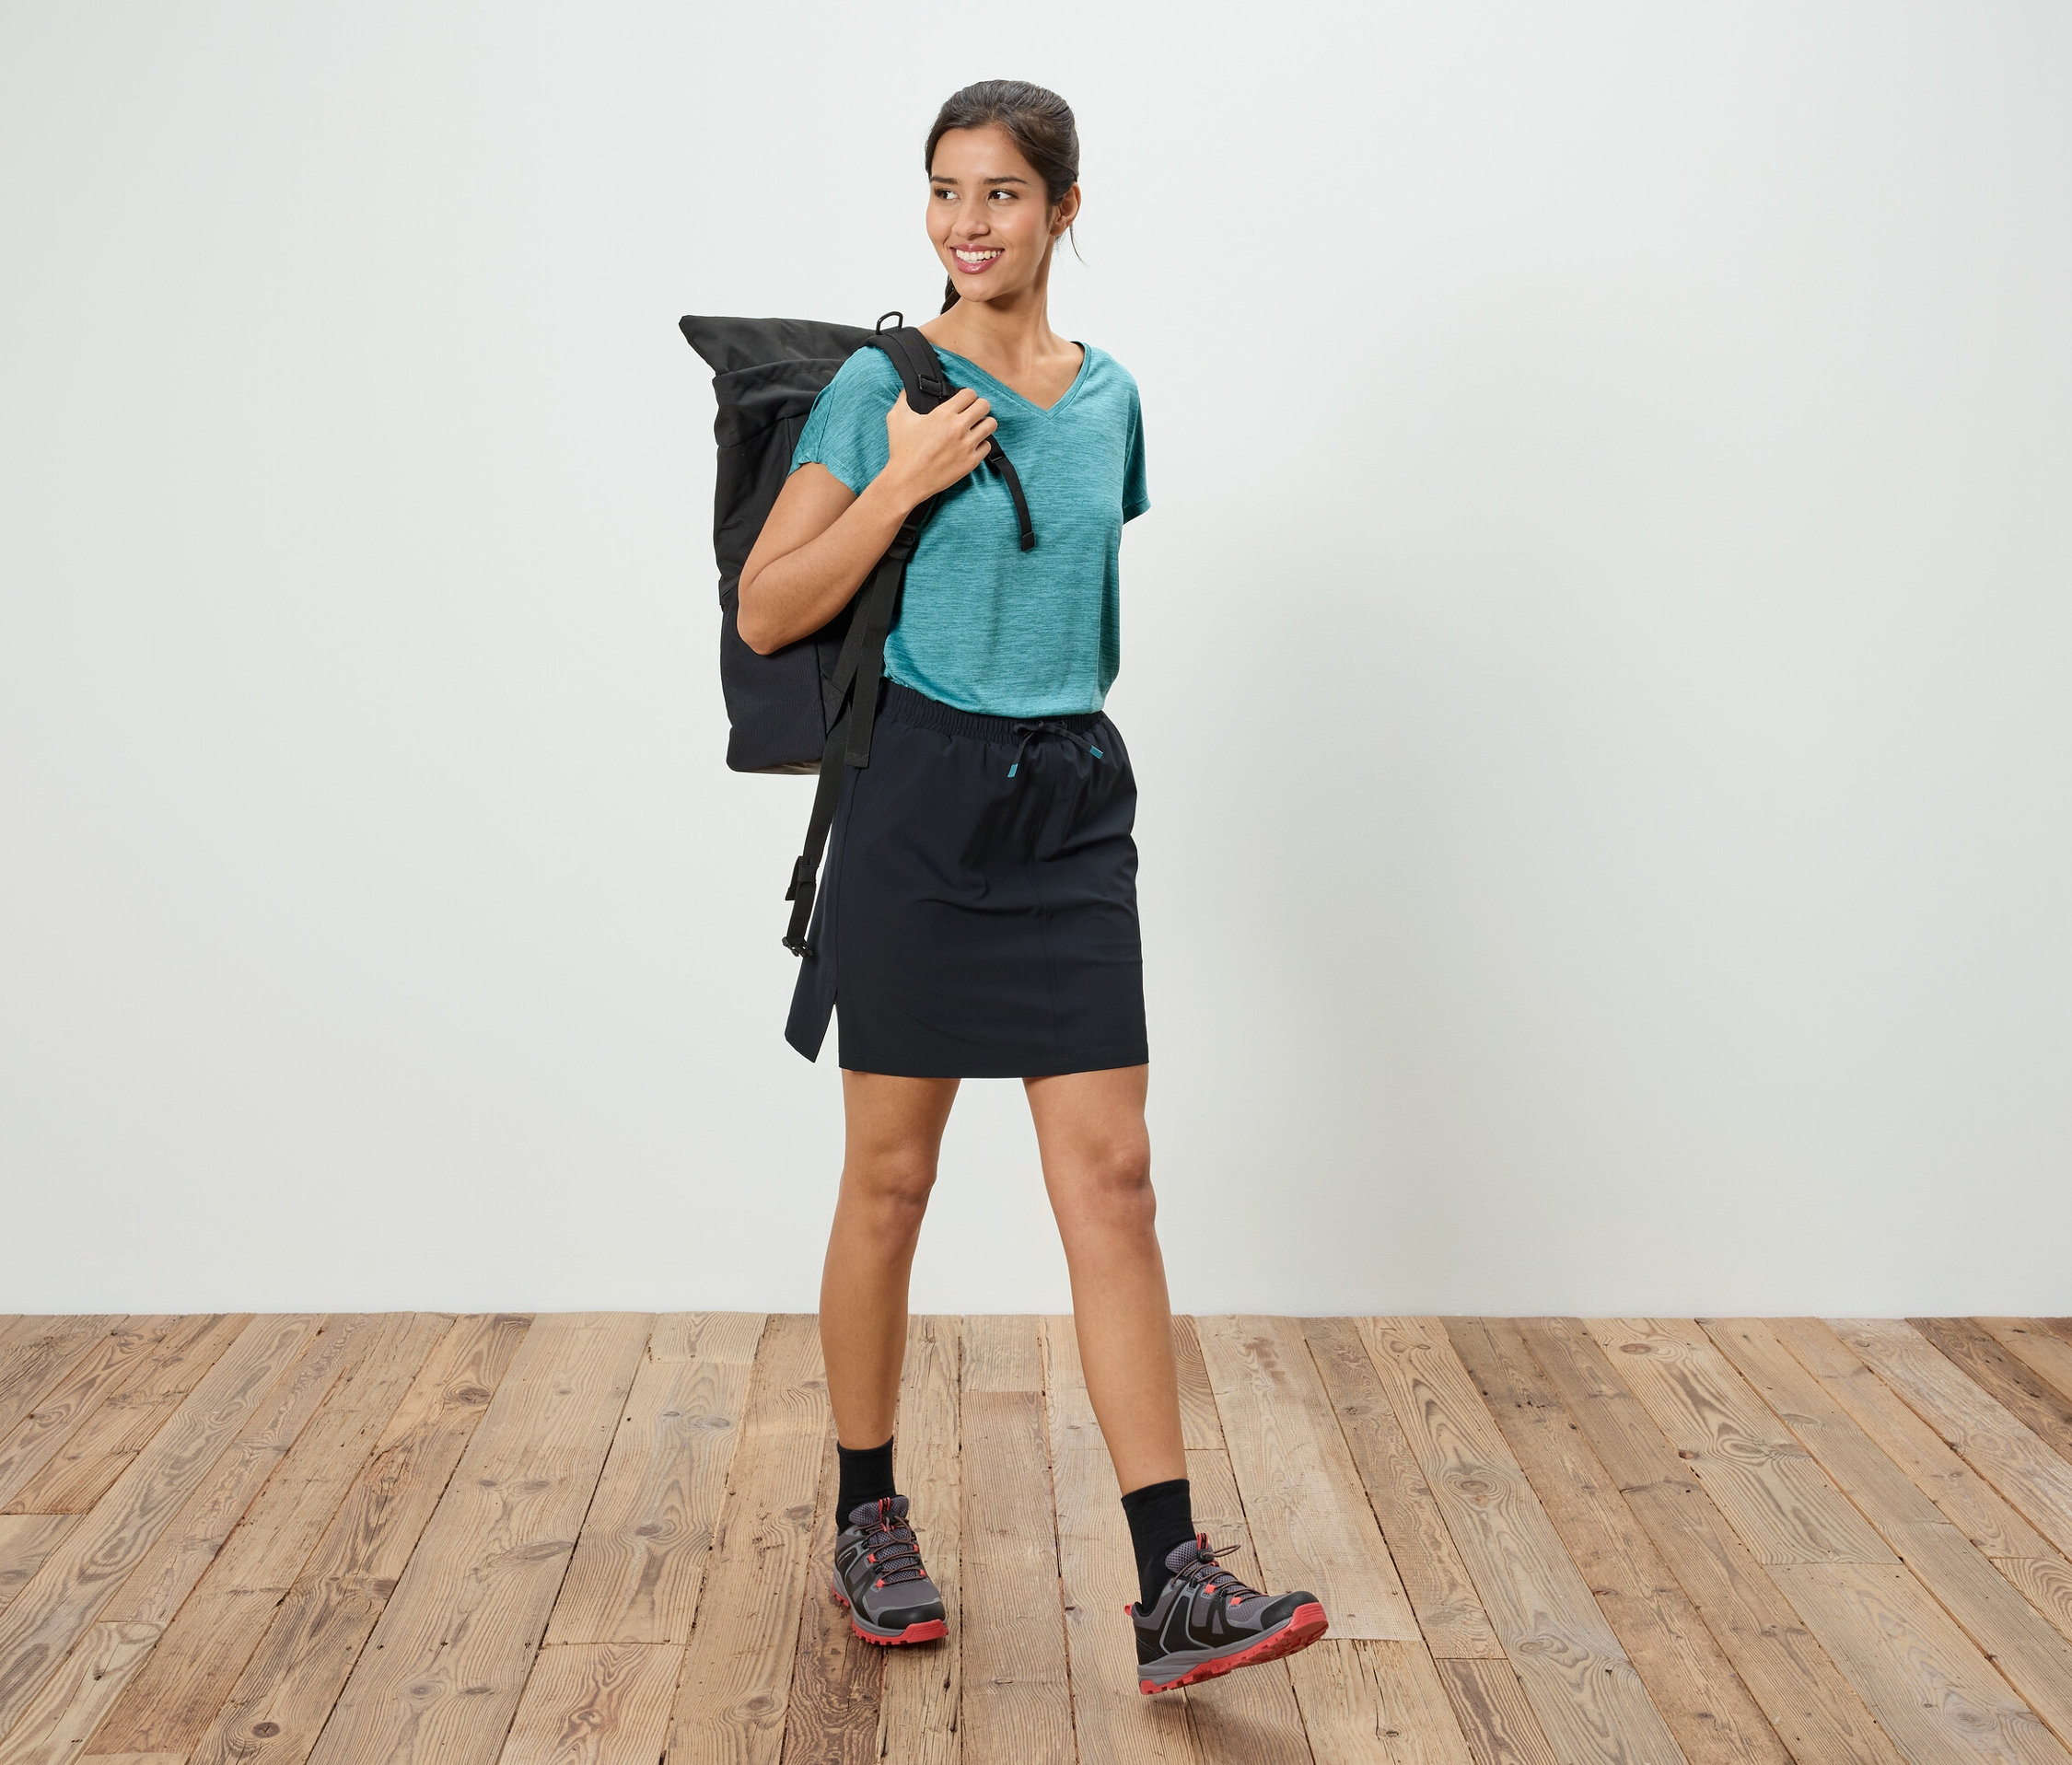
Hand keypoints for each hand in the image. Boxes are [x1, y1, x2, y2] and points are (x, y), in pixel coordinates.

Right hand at [882, 387, 995, 503]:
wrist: (907, 480)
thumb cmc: (901, 451)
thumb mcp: (896, 418)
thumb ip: (903, 399)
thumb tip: (907, 391)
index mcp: (943, 414)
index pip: (969, 394)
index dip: (968, 395)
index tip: (964, 401)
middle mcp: (958, 428)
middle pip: (984, 405)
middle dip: (980, 406)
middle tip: (974, 412)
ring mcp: (966, 445)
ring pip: (991, 425)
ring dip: (985, 423)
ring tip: (977, 427)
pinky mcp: (970, 462)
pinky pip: (987, 446)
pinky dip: (982, 444)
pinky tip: (972, 445)